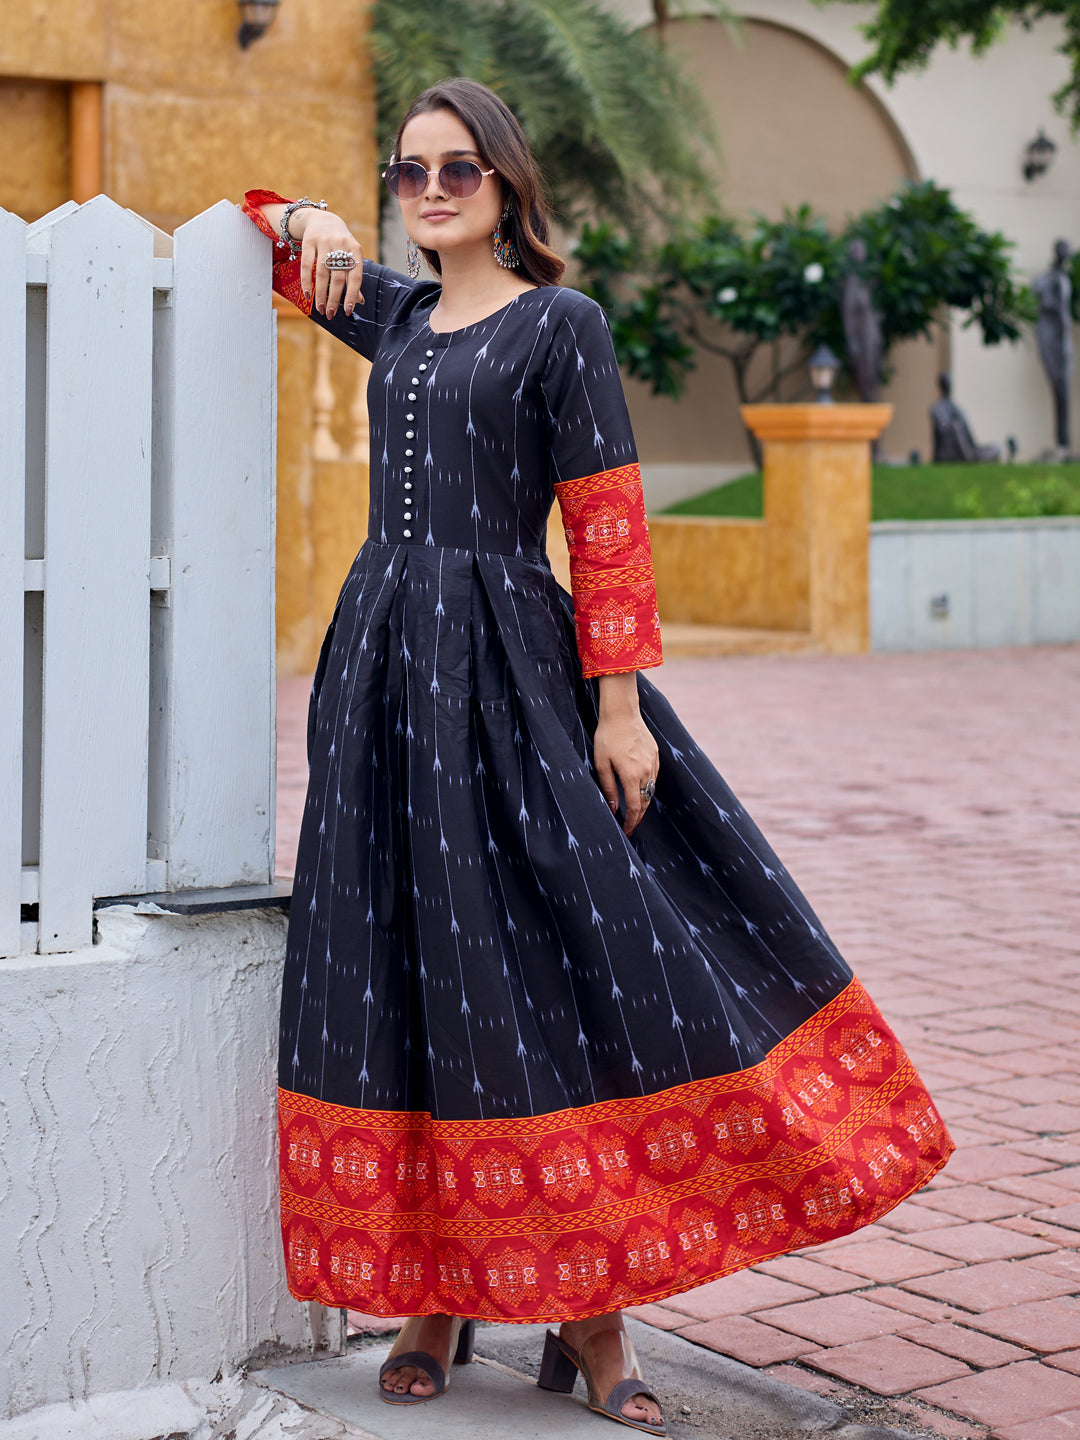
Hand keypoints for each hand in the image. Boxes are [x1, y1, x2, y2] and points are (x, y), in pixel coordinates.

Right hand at [293, 208, 364, 318]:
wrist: (323, 219)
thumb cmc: (341, 244)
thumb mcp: (350, 256)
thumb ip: (353, 277)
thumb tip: (360, 301)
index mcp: (355, 249)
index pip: (355, 276)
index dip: (352, 295)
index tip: (347, 311)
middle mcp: (341, 244)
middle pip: (338, 278)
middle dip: (334, 299)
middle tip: (330, 314)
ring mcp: (324, 242)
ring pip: (322, 274)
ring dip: (321, 294)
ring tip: (320, 309)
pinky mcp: (309, 241)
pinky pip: (307, 265)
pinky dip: (307, 281)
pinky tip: (308, 295)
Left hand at [593, 678, 658, 835]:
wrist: (622, 712)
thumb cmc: (607, 737)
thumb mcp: (601, 764)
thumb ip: (608, 788)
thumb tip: (613, 809)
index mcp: (632, 776)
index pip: (635, 808)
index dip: (632, 822)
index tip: (627, 832)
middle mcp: (646, 771)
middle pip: (646, 802)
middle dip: (639, 816)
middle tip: (631, 826)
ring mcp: (653, 762)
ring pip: (651, 790)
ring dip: (644, 802)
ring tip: (635, 811)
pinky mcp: (656, 755)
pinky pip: (654, 776)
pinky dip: (648, 787)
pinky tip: (640, 789)